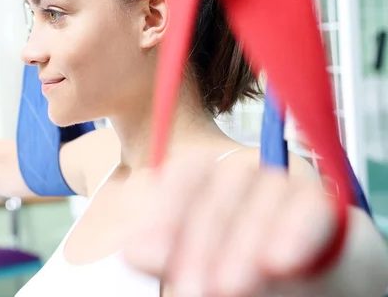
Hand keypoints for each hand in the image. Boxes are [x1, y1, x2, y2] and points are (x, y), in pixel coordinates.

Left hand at [122, 151, 337, 295]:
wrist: (301, 274)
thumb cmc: (234, 266)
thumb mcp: (197, 263)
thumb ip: (167, 255)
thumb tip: (136, 250)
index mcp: (207, 177)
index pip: (184, 174)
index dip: (166, 212)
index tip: (147, 255)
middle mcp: (243, 172)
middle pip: (220, 190)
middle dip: (201, 243)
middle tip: (191, 288)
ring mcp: (283, 182)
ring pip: (264, 196)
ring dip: (244, 244)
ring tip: (229, 288)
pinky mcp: (320, 201)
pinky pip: (309, 207)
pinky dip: (294, 232)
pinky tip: (279, 261)